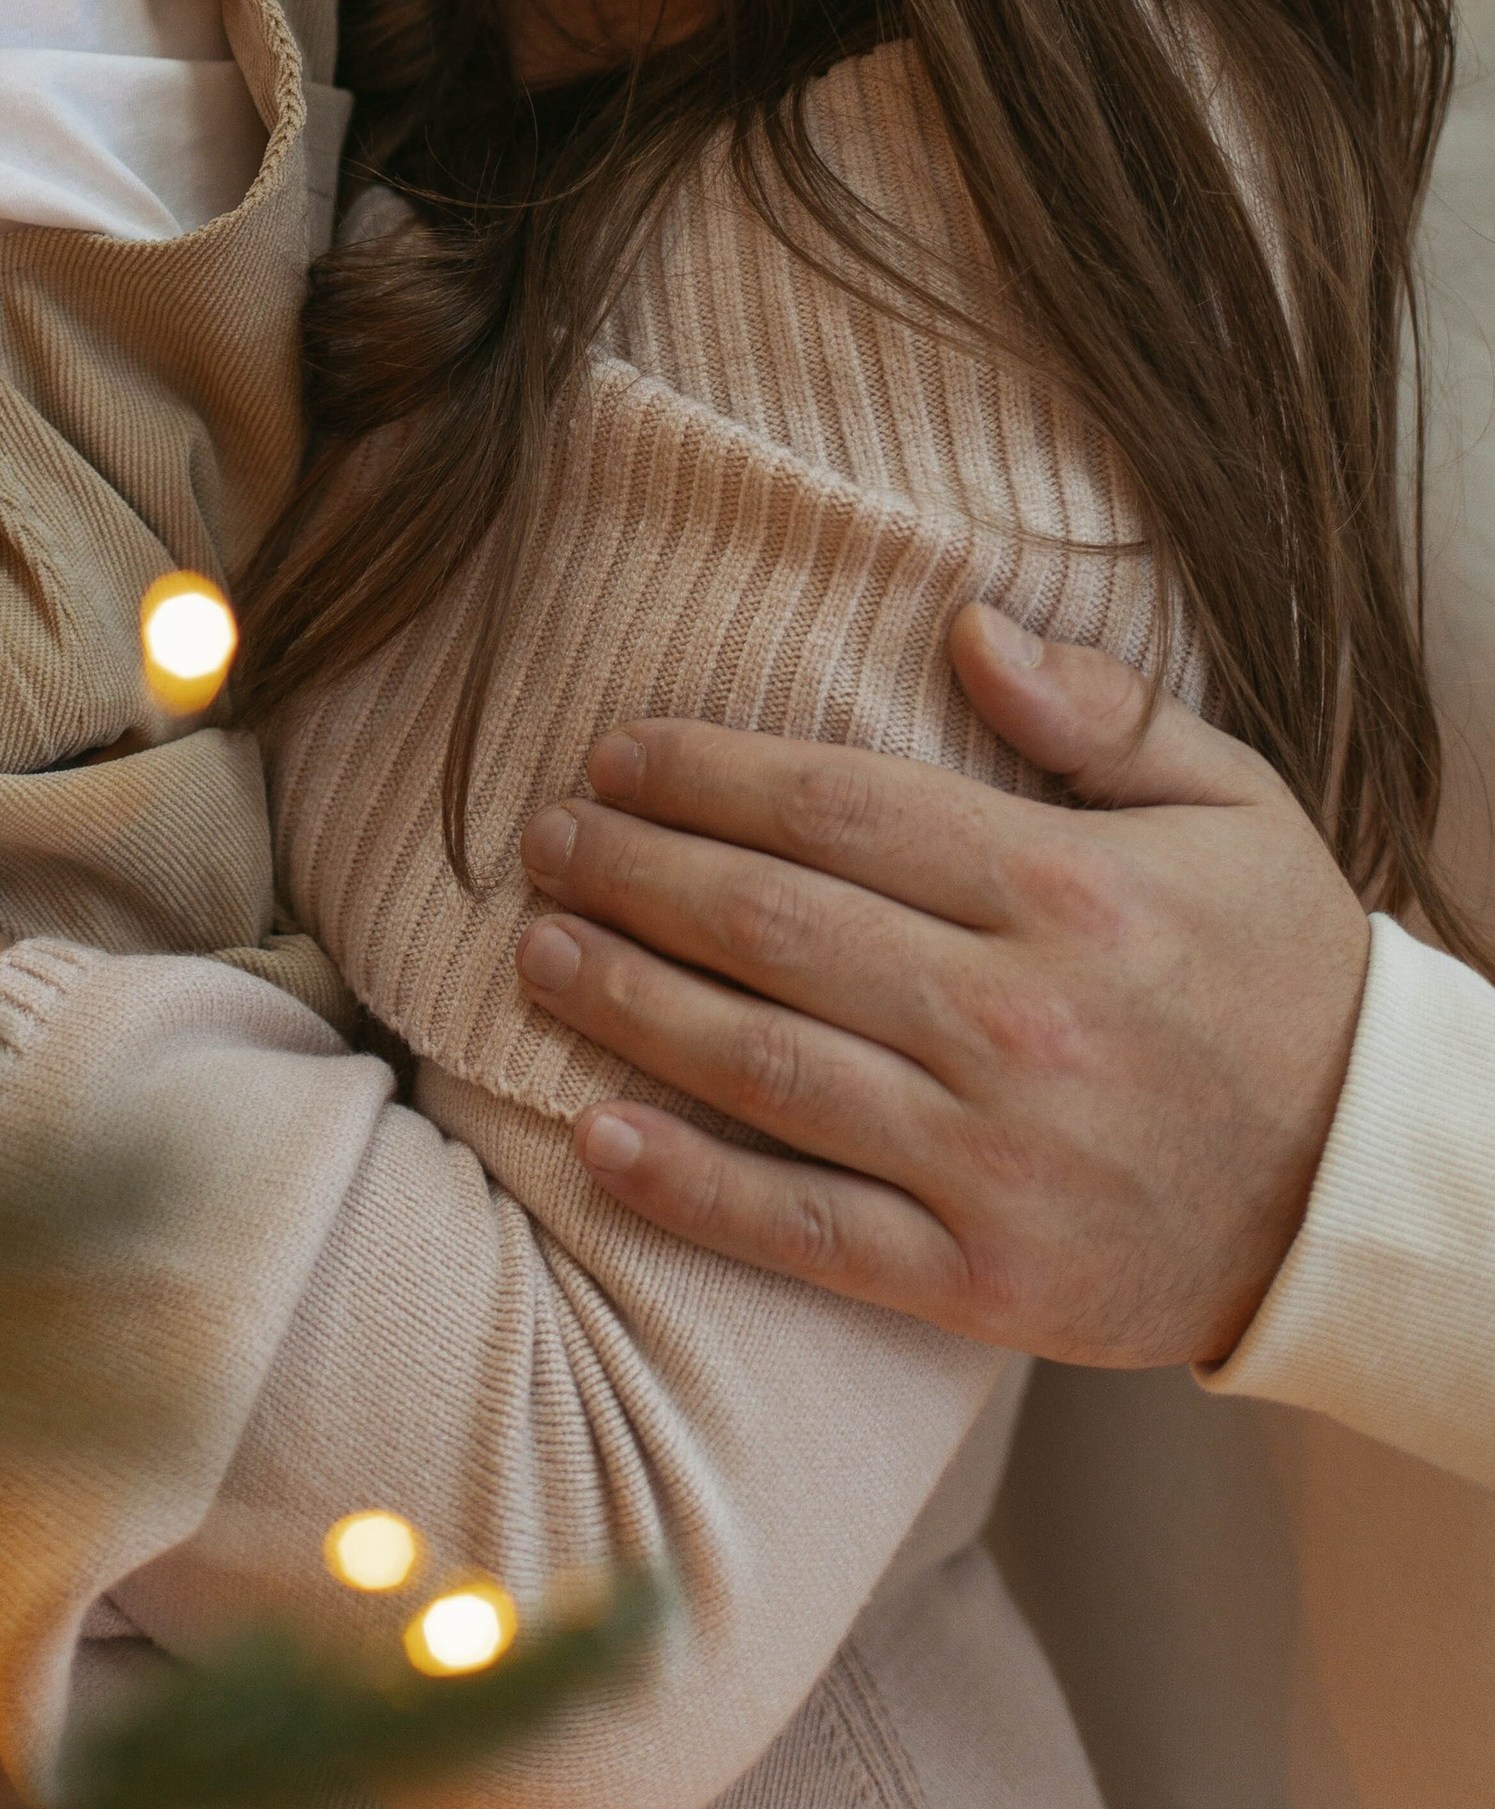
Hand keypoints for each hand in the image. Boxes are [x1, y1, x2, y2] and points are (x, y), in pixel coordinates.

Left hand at [513, 604, 1372, 1366]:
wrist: (1367, 1194)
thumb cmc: (1285, 976)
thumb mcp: (1232, 807)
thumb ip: (1099, 711)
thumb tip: (967, 623)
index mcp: (1068, 891)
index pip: (834, 809)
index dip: (706, 774)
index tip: (618, 754)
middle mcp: (1019, 1023)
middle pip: (770, 925)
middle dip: (635, 871)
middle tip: (545, 839)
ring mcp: (995, 1162)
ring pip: (761, 1067)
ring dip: (628, 1001)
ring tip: (539, 950)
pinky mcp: (983, 1282)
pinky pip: (806, 1230)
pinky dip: (691, 1188)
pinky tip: (597, 1137)